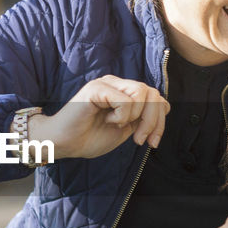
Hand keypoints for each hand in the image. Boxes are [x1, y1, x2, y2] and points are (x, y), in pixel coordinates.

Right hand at [29, 75, 168, 159]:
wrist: (63, 144)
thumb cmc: (88, 138)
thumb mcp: (125, 129)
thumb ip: (141, 118)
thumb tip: (163, 109)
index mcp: (124, 92)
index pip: (156, 97)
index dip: (160, 120)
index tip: (152, 142)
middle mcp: (116, 83)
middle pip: (153, 93)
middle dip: (153, 121)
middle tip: (140, 140)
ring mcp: (106, 83)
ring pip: (141, 93)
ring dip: (137, 117)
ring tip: (120, 127)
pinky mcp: (97, 89)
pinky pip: (125, 100)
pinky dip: (122, 116)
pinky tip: (108, 120)